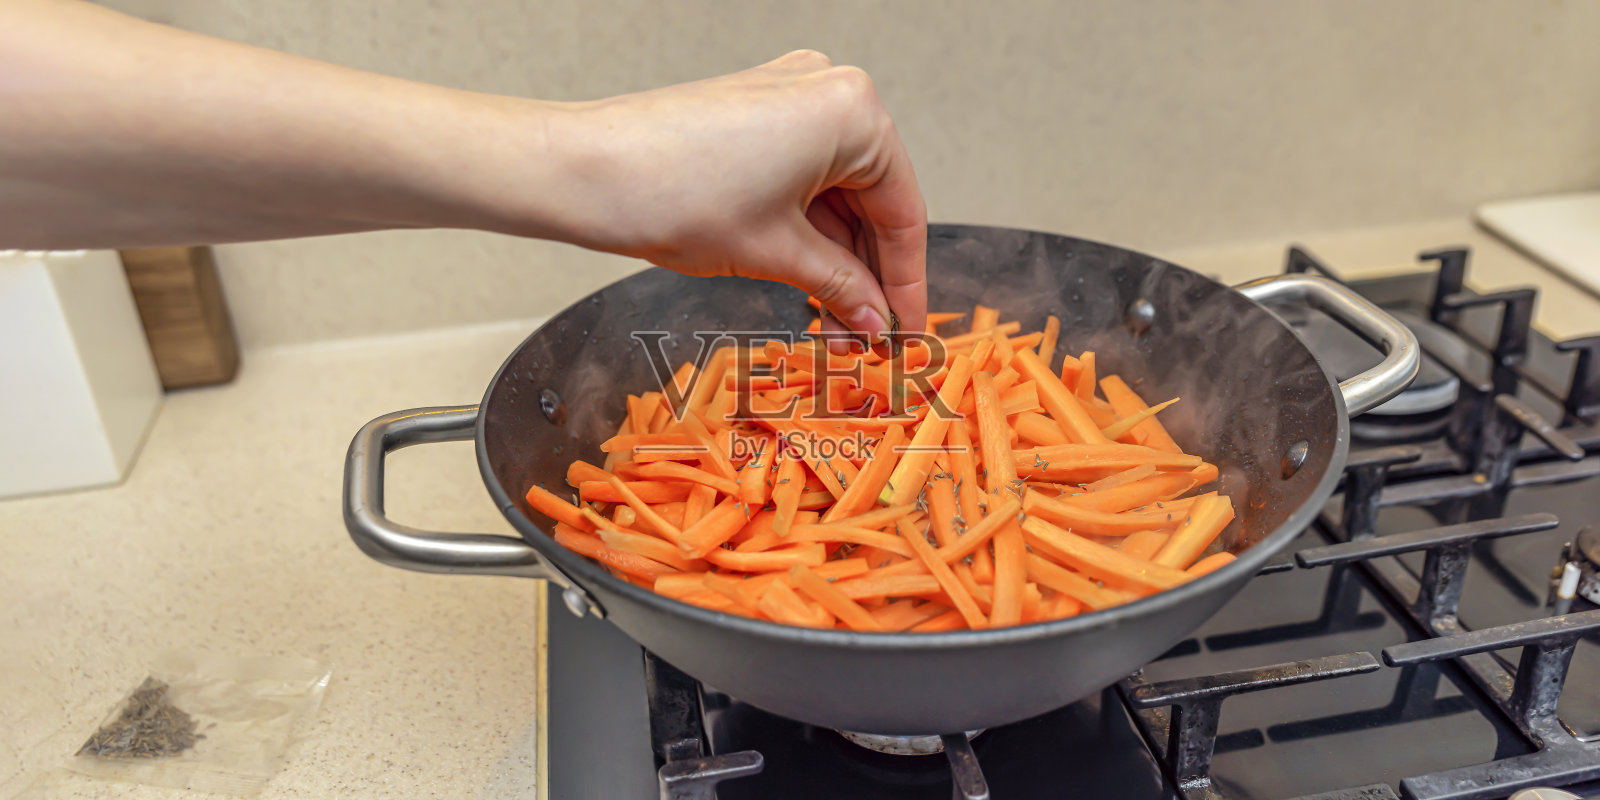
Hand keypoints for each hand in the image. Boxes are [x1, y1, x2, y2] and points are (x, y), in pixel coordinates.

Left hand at [538, 50, 927, 344]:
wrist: (585, 171)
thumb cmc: (672, 195)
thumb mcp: (776, 253)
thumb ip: (841, 287)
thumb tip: (876, 320)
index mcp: (852, 112)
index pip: (902, 212)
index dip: (906, 283)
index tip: (906, 331)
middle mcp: (829, 89)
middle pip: (872, 200)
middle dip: (869, 274)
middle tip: (869, 337)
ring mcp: (791, 95)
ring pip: (837, 192)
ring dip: (838, 257)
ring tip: (835, 322)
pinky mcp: (756, 110)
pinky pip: (805, 176)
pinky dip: (808, 228)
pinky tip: (810, 280)